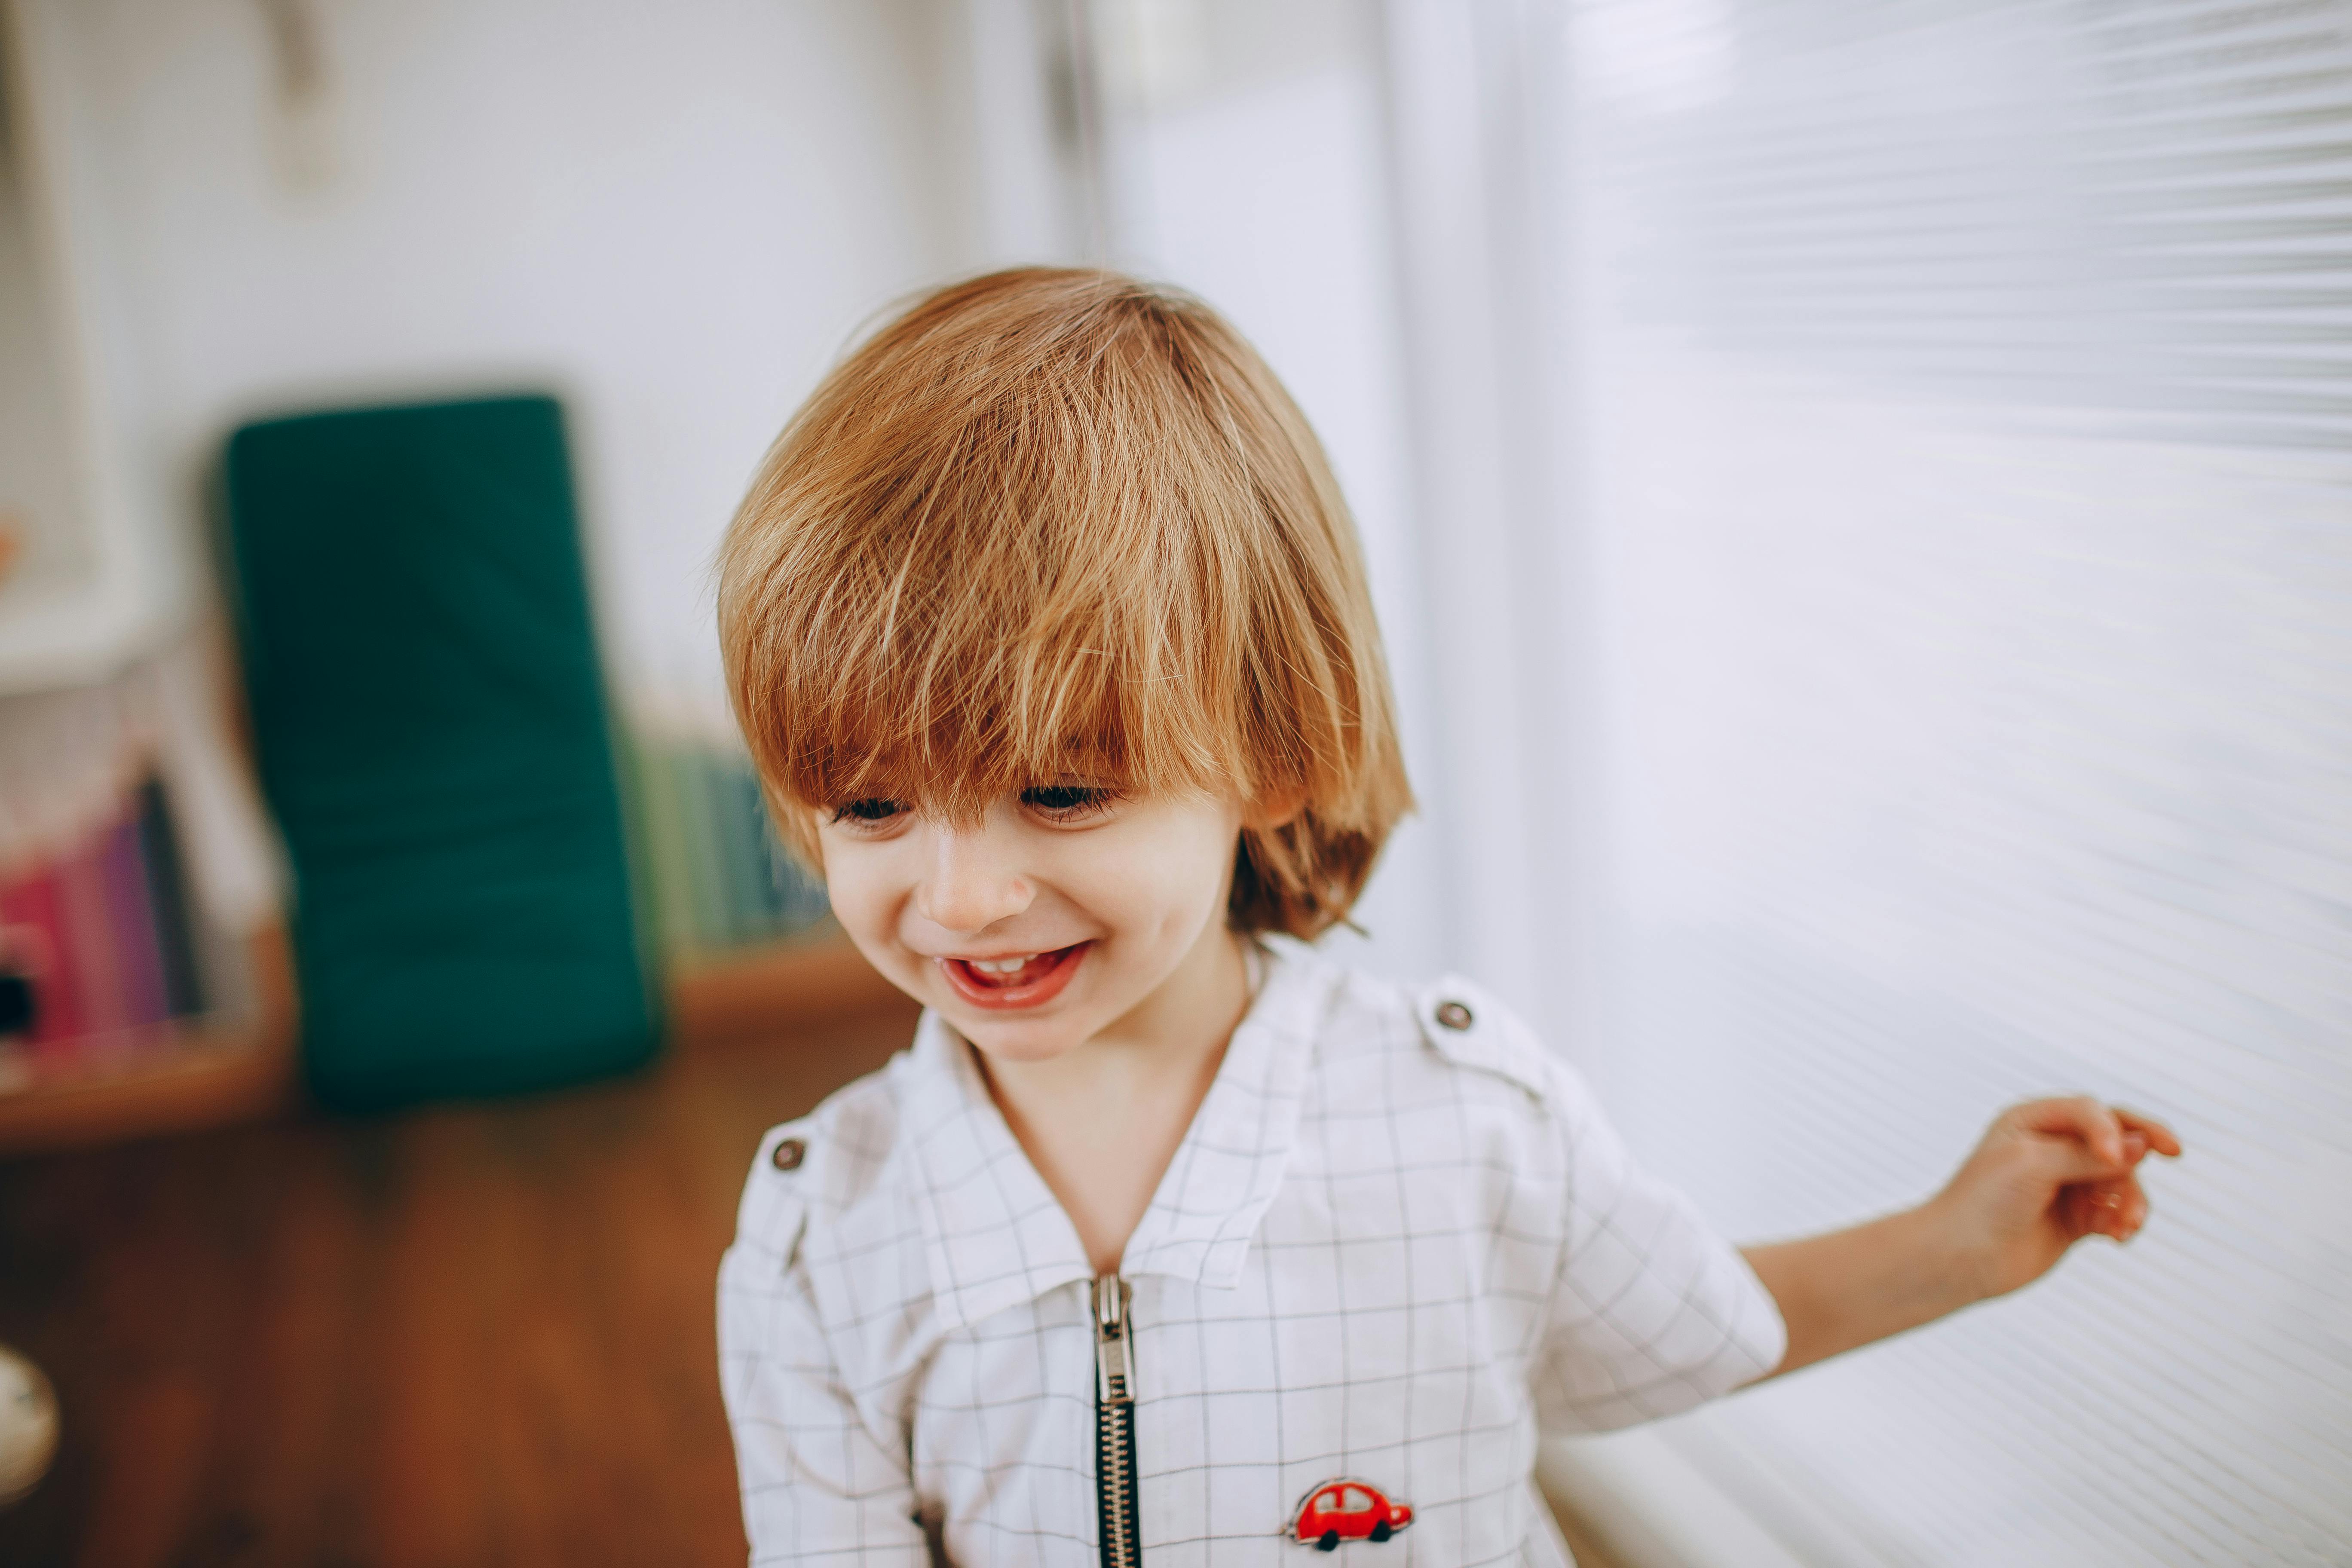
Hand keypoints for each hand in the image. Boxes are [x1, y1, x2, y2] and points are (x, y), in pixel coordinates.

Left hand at [1929, 1097, 2181, 1302]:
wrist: (1959, 1257)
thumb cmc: (1982, 1201)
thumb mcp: (2033, 1164)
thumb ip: (2087, 1153)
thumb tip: (2141, 1143)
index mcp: (2034, 1121)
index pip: (2092, 1111)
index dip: (2113, 1127)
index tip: (2116, 1157)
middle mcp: (2052, 1148)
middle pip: (2115, 1139)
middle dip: (2138, 1152)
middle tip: (2175, 1151)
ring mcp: (2066, 1183)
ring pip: (2121, 1180)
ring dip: (2131, 1198)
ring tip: (2124, 1226)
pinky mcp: (2076, 1218)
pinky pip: (2116, 1211)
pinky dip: (2123, 1220)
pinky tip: (2117, 1236)